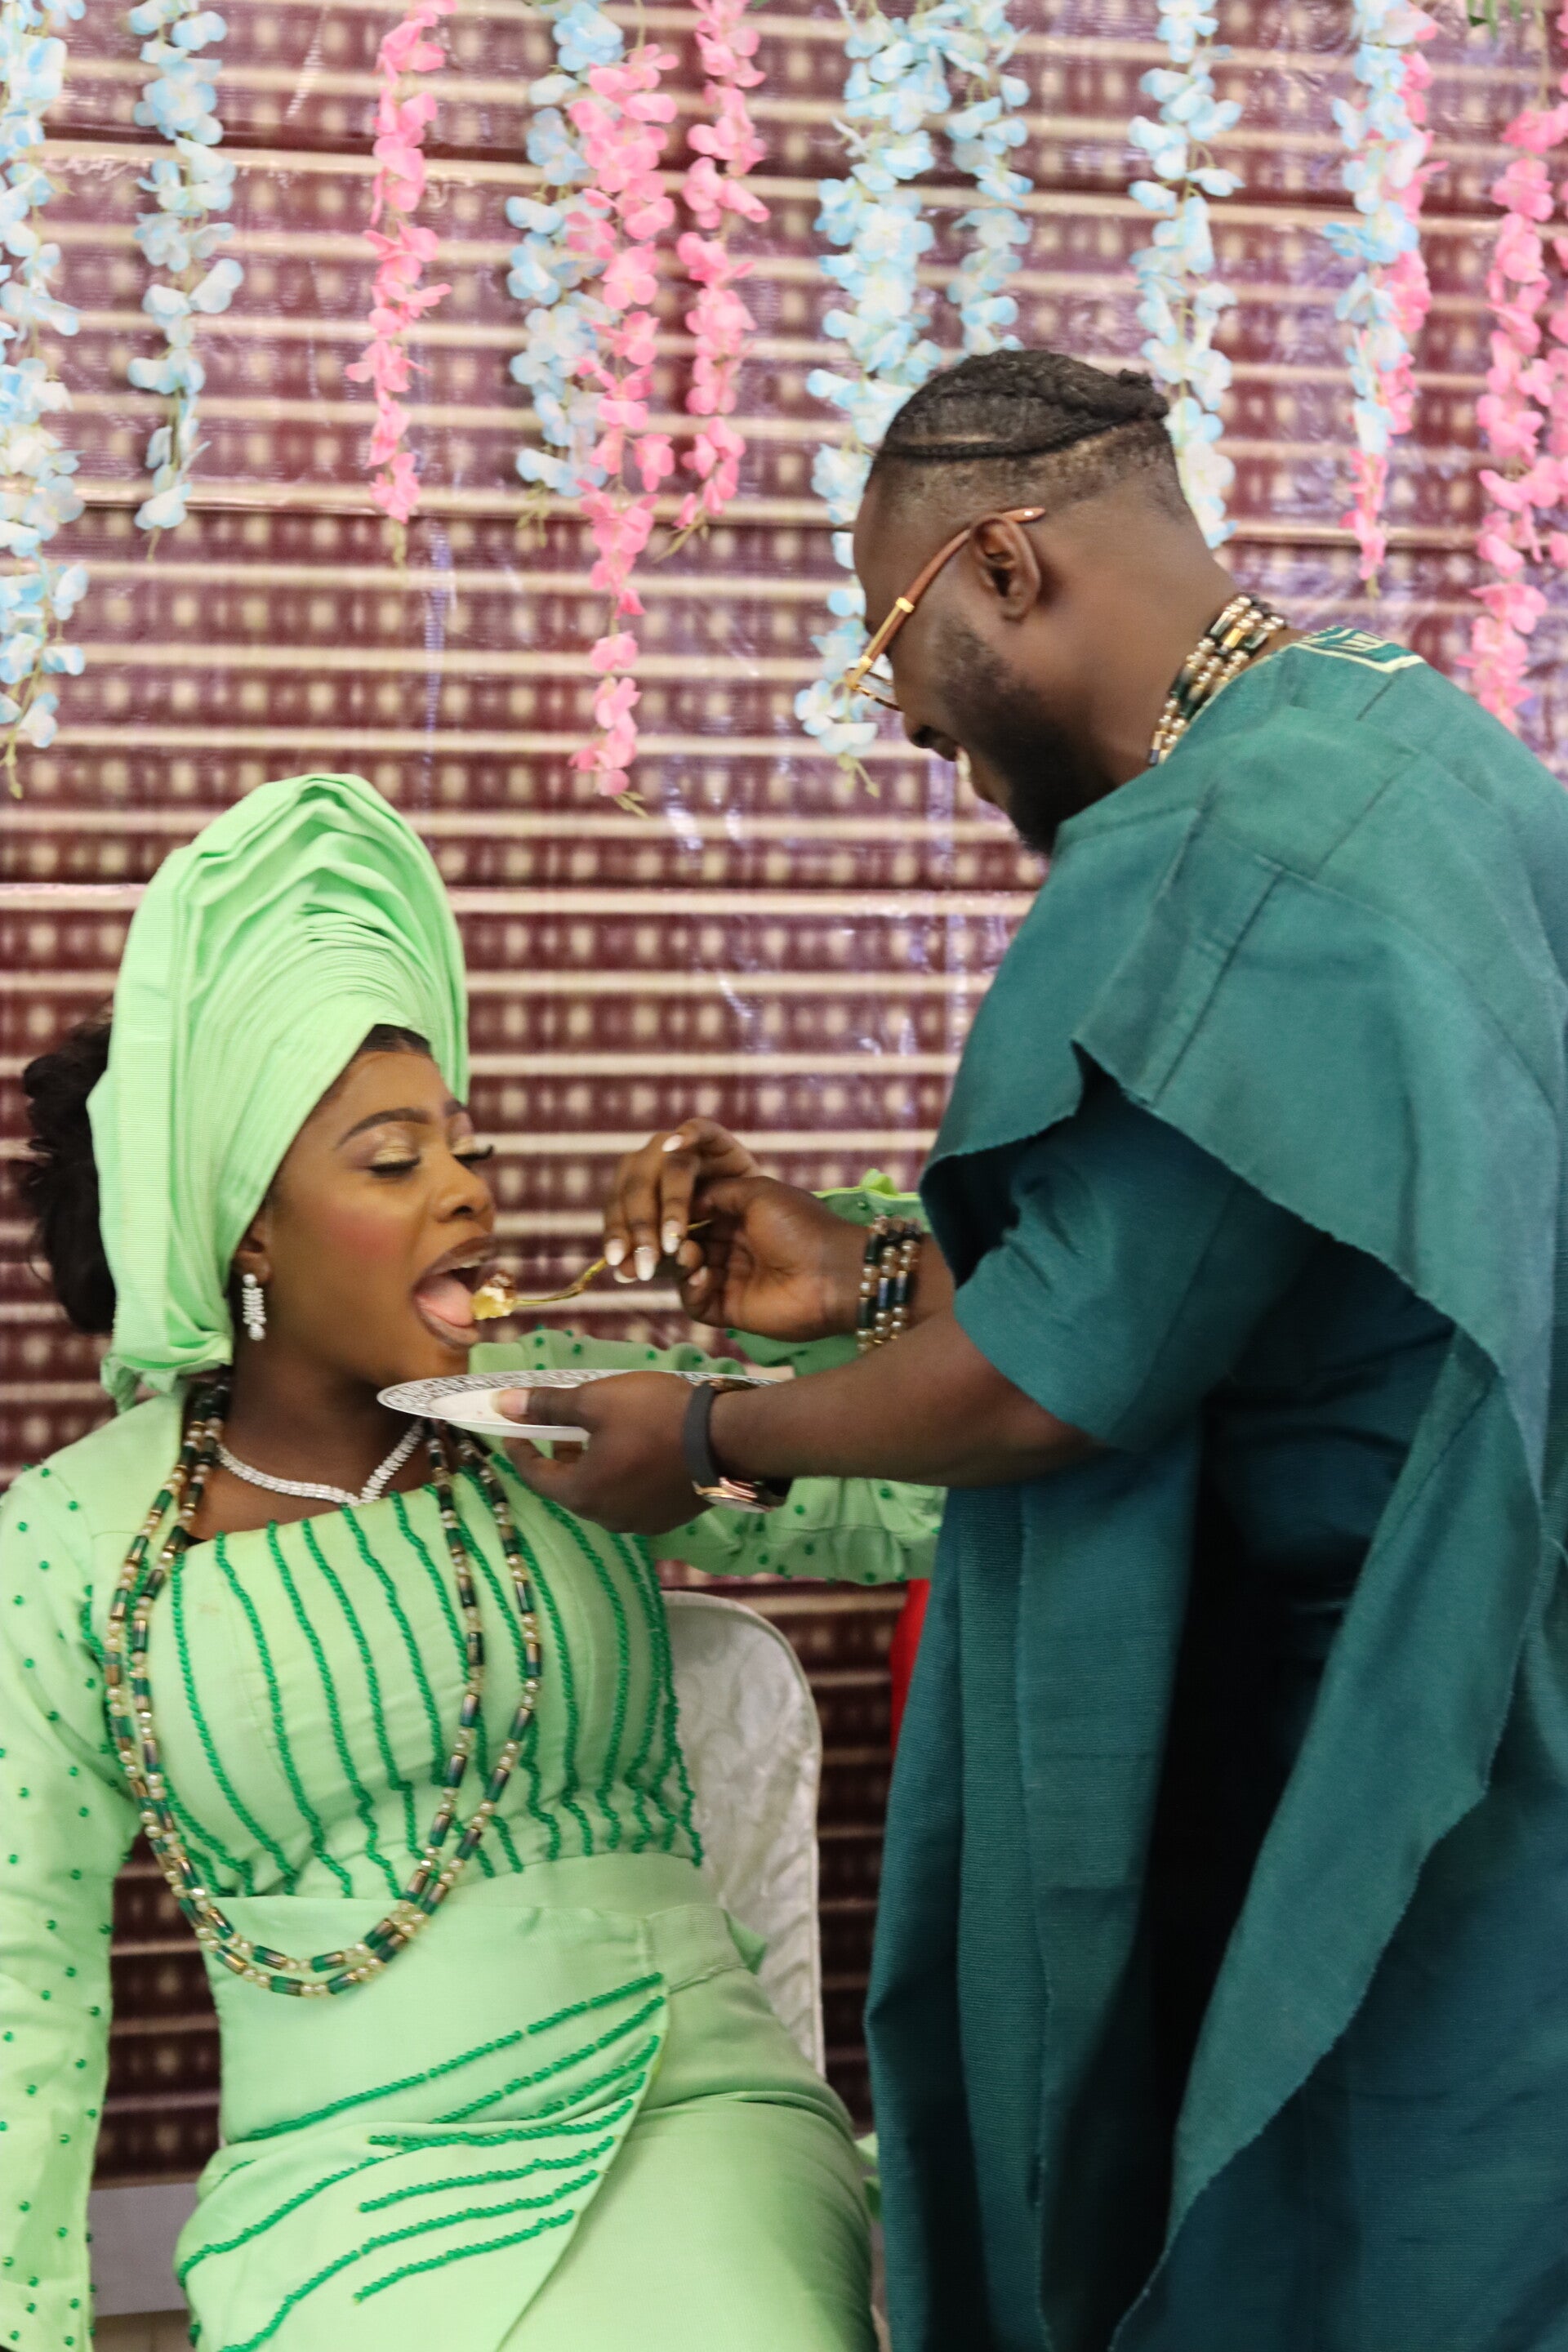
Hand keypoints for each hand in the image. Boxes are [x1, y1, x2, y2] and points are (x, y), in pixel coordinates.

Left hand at [497, 1374, 702, 1534]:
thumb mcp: (596, 1400)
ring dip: (593, 1467)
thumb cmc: (654, 1416)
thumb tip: (501, 1404)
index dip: (520, 1450)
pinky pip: (630, 1498)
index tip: (513, 1429)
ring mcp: (640, 1523)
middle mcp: (606, 1519)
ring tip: (600, 1435)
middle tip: (560, 1427)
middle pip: (570, 1488)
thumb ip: (546, 1405)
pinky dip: (621, 1477)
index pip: (536, 1476)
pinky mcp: (667, 1519)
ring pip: (602, 1494)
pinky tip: (635, 1452)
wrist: (725, 1439)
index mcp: (582, 1494)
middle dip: (560, 1457)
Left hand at [603, 1118, 761, 1284]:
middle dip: (641, 1228)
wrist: (763, 1223)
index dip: (617, 1235)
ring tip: (674, 1240)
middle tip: (649, 1262)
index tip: (621, 1264)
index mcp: (638, 1192)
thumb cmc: (715, 1242)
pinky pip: (699, 1128)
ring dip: (669, 1204)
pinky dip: (687, 1134)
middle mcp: (655, 1165)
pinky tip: (675, 1146)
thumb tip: (622, 1272)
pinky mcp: (714, 1139)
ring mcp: (685, 1150)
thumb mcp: (682, 1255)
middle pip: (637, 1187)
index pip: (617, 1209)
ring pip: (668, 1166)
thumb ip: (656, 1261)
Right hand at [674, 1174, 863, 1339]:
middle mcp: (735, 1249)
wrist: (832, 1273)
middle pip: (689, 1245)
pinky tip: (702, 1277)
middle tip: (674, 1240)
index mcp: (742, 1219)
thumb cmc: (799, 1226)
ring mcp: (732, 1281)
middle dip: (677, 1241)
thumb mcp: (760, 1193)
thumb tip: (688, 1201)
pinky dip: (692, 1291)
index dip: (681, 1214)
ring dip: (684, 1264)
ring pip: (689, 1274)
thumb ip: (720, 1191)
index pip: (699, 1216)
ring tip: (691, 1257)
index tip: (665, 1210)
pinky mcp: (731, 1310)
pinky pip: (698, 1304)